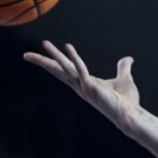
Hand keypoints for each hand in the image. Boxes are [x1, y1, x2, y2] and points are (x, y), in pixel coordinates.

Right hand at [24, 41, 138, 129]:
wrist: (131, 115)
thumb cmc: (126, 101)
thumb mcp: (123, 79)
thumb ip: (123, 68)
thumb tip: (128, 59)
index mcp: (84, 82)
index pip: (64, 70)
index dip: (52, 62)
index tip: (41, 54)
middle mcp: (80, 85)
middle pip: (57, 70)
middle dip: (42, 61)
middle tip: (26, 54)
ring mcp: (84, 86)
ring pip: (65, 68)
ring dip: (54, 55)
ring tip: (44, 43)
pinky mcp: (91, 87)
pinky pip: (80, 70)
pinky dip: (74, 58)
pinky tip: (68, 46)